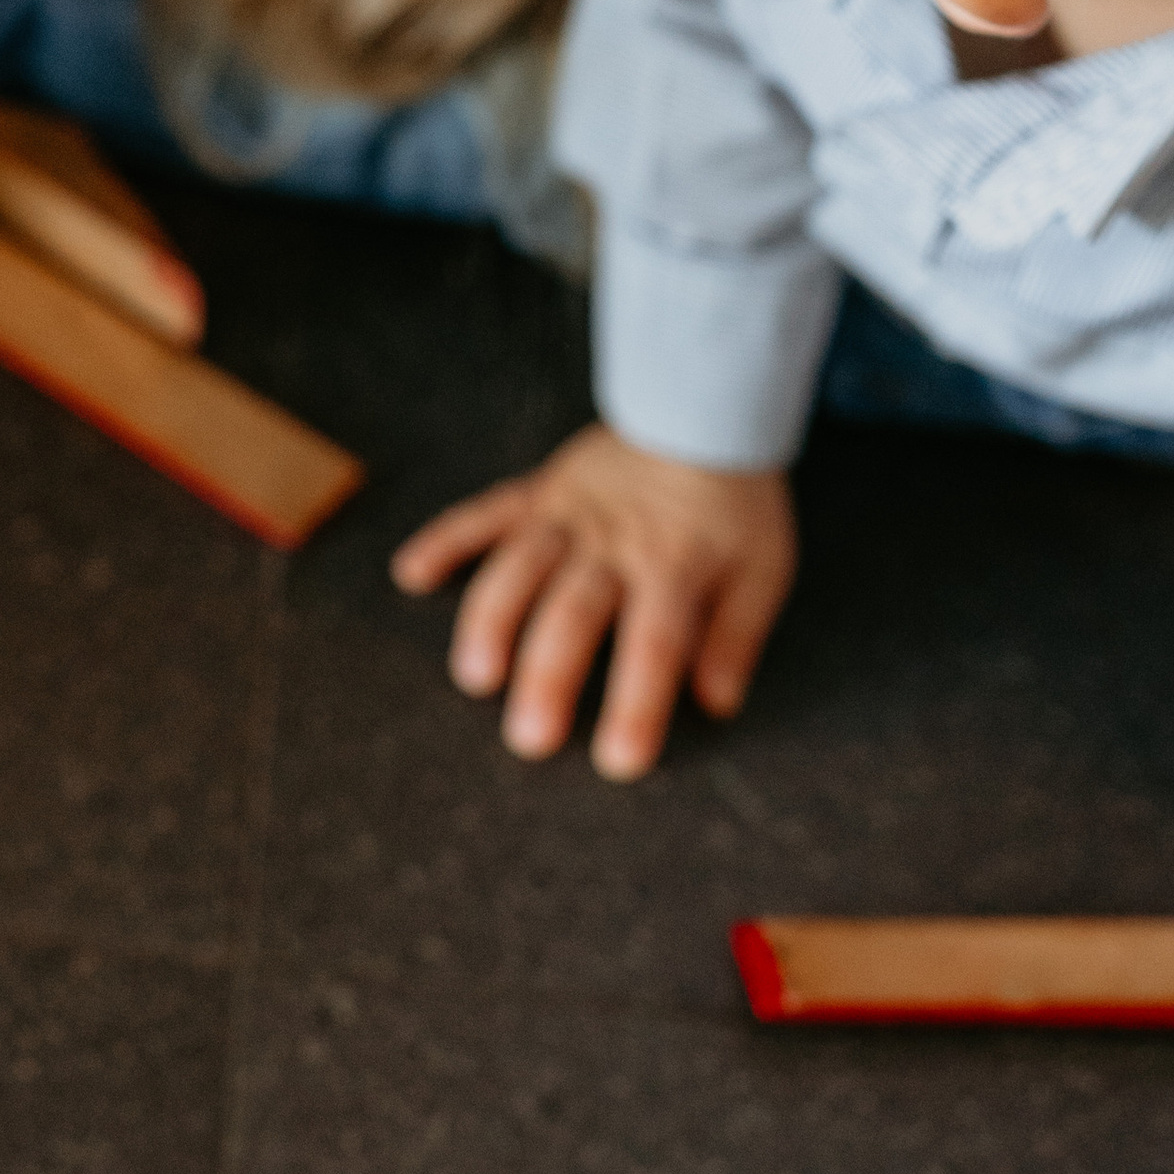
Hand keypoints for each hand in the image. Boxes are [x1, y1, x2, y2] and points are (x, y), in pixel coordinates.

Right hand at [391, 422, 796, 779]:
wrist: (702, 410)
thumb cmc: (734, 505)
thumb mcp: (763, 569)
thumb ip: (736, 636)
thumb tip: (716, 703)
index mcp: (673, 568)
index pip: (653, 644)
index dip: (635, 703)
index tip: (618, 762)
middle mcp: (612, 544)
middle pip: (574, 613)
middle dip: (549, 676)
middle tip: (528, 739)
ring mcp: (567, 514)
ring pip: (519, 567)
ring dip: (492, 620)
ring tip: (475, 677)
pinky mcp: (538, 491)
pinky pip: (485, 512)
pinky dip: (446, 539)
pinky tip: (411, 573)